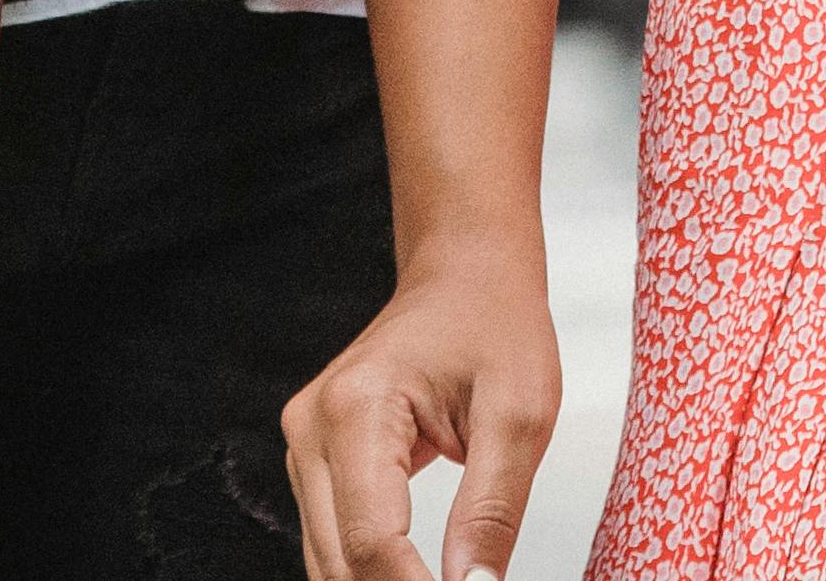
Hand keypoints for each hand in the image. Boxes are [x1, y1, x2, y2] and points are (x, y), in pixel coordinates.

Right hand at [286, 250, 561, 580]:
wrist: (465, 274)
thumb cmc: (493, 323)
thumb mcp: (520, 414)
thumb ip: (493, 510)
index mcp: (357, 408)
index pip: (373, 542)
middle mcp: (312, 427)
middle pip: (340, 562)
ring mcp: (305, 444)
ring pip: (328, 561)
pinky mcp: (315, 458)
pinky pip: (333, 538)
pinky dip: (371, 570)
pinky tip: (416, 578)